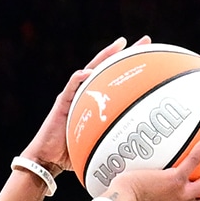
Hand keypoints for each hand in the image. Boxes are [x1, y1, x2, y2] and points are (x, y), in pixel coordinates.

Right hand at [24, 36, 138, 178]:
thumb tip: (140, 153)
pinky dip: (79, 78)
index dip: (131, 66)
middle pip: (107, 66)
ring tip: (120, 45)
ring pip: (90, 69)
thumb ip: (115, 141)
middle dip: (125, 52)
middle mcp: (85, 92)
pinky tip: (89, 72)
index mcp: (94, 100)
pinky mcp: (61, 103)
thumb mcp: (100, 144)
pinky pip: (71, 87)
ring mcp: (73, 95)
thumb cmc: (72, 154)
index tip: (151, 55)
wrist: (47, 159)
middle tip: (145, 41)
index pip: (114, 78)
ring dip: (105, 56)